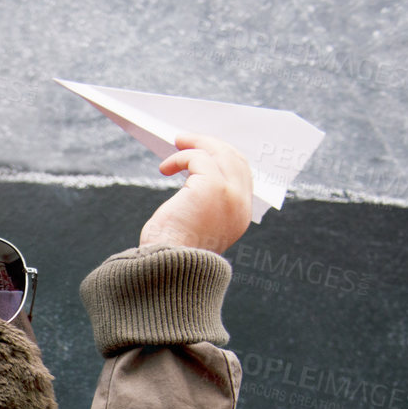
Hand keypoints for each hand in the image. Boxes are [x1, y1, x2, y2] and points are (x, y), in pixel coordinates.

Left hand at [139, 133, 253, 254]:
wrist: (167, 269)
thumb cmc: (171, 254)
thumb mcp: (195, 228)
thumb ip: (204, 206)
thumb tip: (192, 181)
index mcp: (240, 217)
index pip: (243, 177)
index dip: (224, 160)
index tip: (204, 152)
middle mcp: (241, 205)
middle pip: (235, 159)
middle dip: (212, 145)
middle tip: (188, 139)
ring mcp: (230, 194)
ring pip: (219, 152)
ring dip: (197, 143)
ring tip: (177, 141)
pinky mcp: (212, 186)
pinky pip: (198, 157)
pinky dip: (180, 157)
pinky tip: (164, 168)